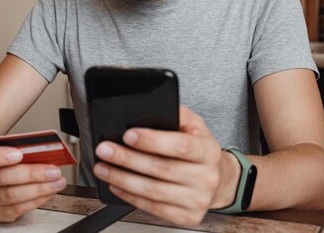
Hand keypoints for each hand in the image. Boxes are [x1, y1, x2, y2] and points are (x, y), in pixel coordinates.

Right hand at [0, 143, 66, 221]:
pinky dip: (37, 200)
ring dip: (40, 189)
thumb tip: (44, 150)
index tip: (19, 154)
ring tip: (57, 182)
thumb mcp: (8, 145)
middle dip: (32, 174)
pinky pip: (18, 209)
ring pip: (13, 195)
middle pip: (3, 177)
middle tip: (52, 170)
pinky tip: (49, 192)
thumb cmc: (3, 156)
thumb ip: (20, 146)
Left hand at [92, 105, 239, 225]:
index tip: (128, 135)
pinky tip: (116, 185)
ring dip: (122, 179)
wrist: (220, 180)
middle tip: (105, 149)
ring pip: (153, 191)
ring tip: (103, 167)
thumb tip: (149, 108)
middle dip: (127, 158)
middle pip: (161, 169)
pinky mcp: (187, 216)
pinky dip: (130, 197)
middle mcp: (206, 177)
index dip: (152, 140)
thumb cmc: (200, 150)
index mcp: (208, 150)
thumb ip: (177, 114)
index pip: (180, 145)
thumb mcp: (195, 125)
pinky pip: (153, 208)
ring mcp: (197, 200)